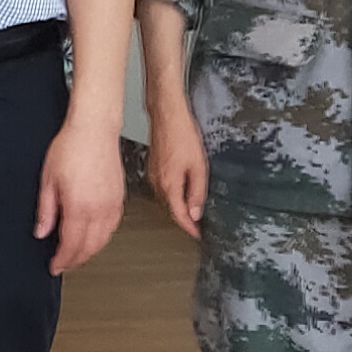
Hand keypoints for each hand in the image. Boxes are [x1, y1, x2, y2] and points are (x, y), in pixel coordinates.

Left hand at [36, 114, 127, 272]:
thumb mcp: (48, 179)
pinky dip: (103, 237)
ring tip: (76, 253)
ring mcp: (112, 204)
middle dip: (76, 260)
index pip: (71, 245)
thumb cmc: (71, 147)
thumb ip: (46, 210)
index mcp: (79, 206)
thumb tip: (42, 231)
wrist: (94, 129)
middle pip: (90, 247)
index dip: (62, 260)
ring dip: (90, 251)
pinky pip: (113, 227)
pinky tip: (94, 236)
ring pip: (104, 240)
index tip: (55, 266)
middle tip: (63, 263)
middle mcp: (99, 209)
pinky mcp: (120, 198)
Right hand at [147, 109, 210, 239]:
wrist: (167, 116)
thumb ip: (197, 193)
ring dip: (178, 208)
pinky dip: (172, 196)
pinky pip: (162, 189)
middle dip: (183, 219)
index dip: (189, 228)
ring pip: (166, 200)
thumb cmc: (182, 136)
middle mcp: (158, 183)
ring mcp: (153, 175)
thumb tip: (196, 213)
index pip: (179, 215)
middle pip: (170, 209)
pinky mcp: (153, 168)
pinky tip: (181, 193)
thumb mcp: (198, 167)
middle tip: (198, 227)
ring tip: (191, 213)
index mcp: (169, 185)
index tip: (198, 235)